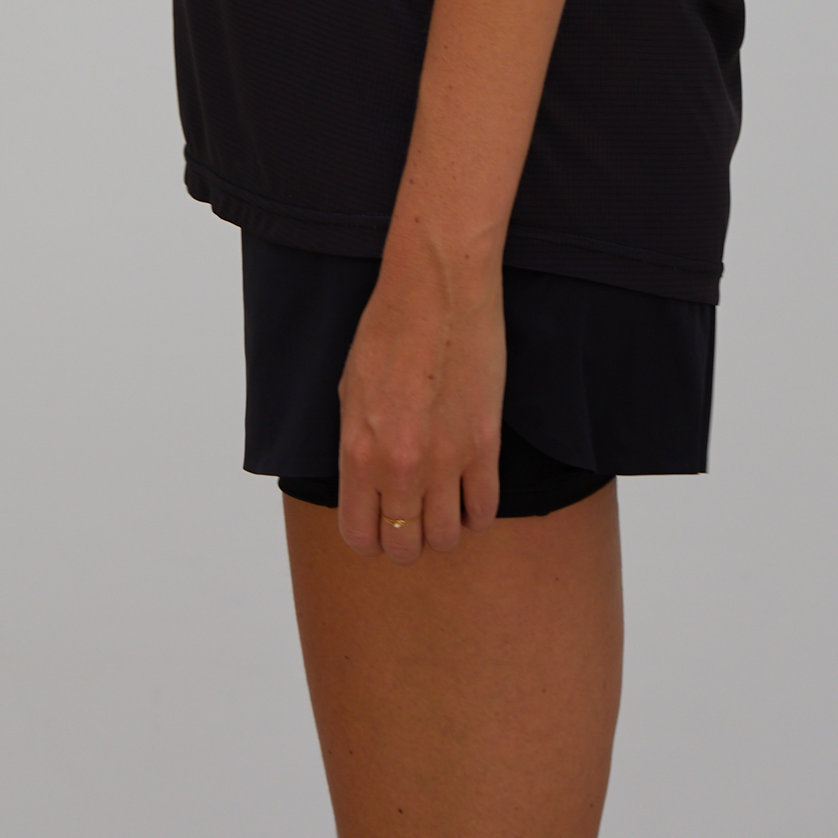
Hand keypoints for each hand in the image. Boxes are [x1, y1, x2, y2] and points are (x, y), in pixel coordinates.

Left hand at [335, 238, 504, 560]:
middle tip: (412, 518)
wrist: (438, 290)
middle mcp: (401, 467)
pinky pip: (487, 509)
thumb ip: (357, 447)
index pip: (360, 534)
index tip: (378, 528)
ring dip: (444, 530)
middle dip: (406, 541)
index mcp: (359, 453)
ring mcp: (447, 460)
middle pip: (405, 546)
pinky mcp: (485, 445)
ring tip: (443, 507)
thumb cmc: (388, 331)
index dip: (369, 540)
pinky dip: (478, 512)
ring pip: (448, 537)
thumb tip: (367, 483)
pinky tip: (471, 492)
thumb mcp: (350, 392)